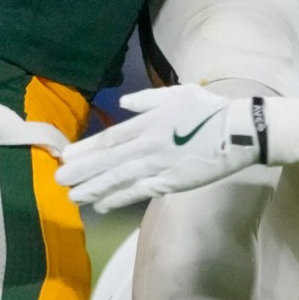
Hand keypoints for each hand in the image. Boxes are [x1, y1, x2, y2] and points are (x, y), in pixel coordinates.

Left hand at [55, 85, 260, 211]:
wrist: (240, 133)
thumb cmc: (210, 110)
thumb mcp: (177, 94)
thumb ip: (147, 99)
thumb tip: (124, 103)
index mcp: (149, 123)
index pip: (111, 138)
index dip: (86, 149)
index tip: (66, 156)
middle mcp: (148, 146)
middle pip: (109, 161)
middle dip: (82, 171)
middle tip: (58, 180)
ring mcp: (159, 166)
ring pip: (119, 179)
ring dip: (94, 189)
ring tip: (73, 197)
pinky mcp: (171, 182)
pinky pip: (140, 192)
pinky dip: (119, 199)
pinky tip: (102, 205)